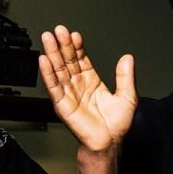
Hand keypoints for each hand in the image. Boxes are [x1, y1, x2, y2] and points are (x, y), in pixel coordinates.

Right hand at [39, 25, 136, 153]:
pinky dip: (48, 74)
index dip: (77, 46)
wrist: (110, 142)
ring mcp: (69, 93)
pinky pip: (53, 87)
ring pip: (58, 70)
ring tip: (48, 39)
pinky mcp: (62, 104)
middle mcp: (78, 85)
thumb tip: (128, 58)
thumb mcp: (127, 96)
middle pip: (67, 61)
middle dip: (62, 45)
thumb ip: (126, 77)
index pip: (81, 59)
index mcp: (91, 81)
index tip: (75, 35)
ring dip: (52, 54)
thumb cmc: (117, 124)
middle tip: (59, 30)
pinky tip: (44, 61)